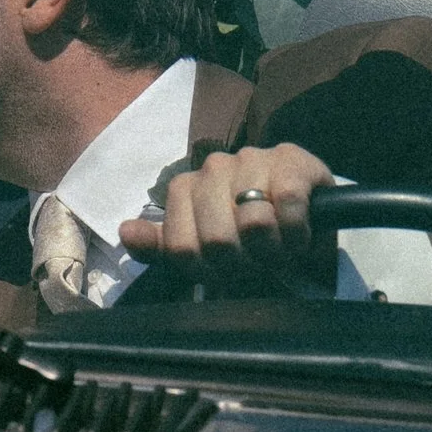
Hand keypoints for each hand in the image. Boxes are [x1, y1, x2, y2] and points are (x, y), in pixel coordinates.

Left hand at [120, 143, 337, 295]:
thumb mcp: (199, 244)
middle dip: (242, 264)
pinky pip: (287, 207)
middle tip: (257, 261)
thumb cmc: (246, 230)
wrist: (305, 207)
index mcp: (184, 188)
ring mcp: (251, 160)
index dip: (208, 271)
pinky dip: (297, 232)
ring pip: (254, 224)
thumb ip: (160, 244)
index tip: (226, 270)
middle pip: (217, 240)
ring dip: (272, 249)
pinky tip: (298, 233)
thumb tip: (125, 231)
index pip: (182, 248)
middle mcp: (213, 168)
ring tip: (279, 247)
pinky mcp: (290, 162)